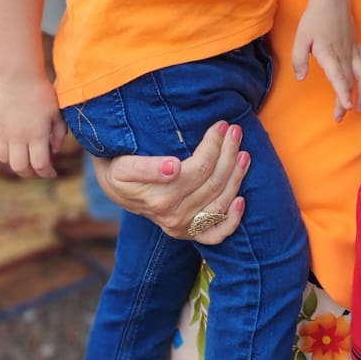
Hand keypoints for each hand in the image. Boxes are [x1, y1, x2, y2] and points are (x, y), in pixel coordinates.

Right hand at [0, 79, 65, 178]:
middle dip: (30, 174)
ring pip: (4, 159)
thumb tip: (55, 150)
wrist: (18, 75)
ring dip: (14, 162)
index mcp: (36, 136)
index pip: (40, 166)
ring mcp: (2, 132)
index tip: (52, 173)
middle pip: (19, 168)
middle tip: (37, 170)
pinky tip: (9, 144)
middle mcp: (17, 138)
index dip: (47, 173)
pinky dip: (0, 149)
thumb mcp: (56, 113)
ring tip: (24, 157)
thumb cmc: (42, 93)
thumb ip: (58, 133)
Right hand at [94, 121, 249, 244]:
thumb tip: (173, 168)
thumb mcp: (122, 165)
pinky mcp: (190, 234)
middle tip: (234, 130)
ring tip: (243, 153)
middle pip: (212, 182)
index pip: (197, 168)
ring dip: (236, 176)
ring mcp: (183, 227)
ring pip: (220, 202)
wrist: (116, 190)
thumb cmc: (120, 169)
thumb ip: (145, 167)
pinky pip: (216, 234)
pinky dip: (232, 220)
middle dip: (227, 153)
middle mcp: (172, 216)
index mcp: (158, 198)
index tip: (220, 125)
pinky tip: (242, 200)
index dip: (213, 145)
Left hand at [291, 0, 360, 120]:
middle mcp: (345, 55)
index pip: (339, 77)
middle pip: (351, 82)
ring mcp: (354, 51)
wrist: (332, 0)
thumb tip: (300, 78)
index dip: (343, 93)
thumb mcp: (300, 38)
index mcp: (330, 54)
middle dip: (347, 101)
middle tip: (341, 117)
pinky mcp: (358, 48)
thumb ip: (298, 59)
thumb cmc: (314, 19)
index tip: (346, 107)